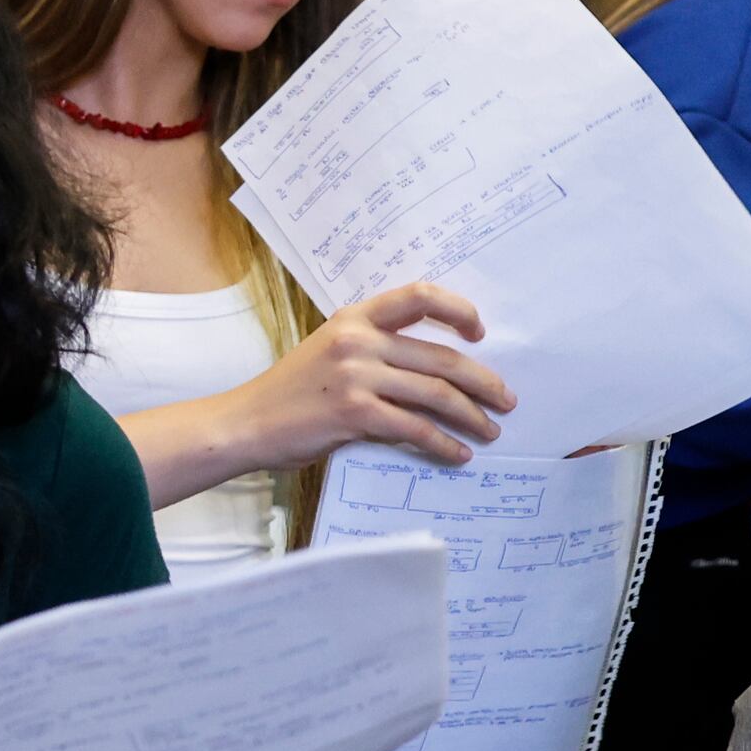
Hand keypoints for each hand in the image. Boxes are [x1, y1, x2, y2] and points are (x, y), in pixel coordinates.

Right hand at [235, 283, 510, 469]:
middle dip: (483, 382)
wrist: (245, 423)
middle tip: (505, 400)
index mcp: (354, 318)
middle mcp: (358, 340)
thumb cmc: (288, 393)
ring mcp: (355, 375)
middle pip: (441, 357)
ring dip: (471, 416)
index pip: (419, 297)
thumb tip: (432, 374)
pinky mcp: (354, 412)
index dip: (458, 311)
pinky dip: (443, 443)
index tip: (480, 333)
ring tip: (489, 431)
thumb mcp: (328, 353)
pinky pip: (415, 428)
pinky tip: (456, 453)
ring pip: (436, 394)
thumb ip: (373, 351)